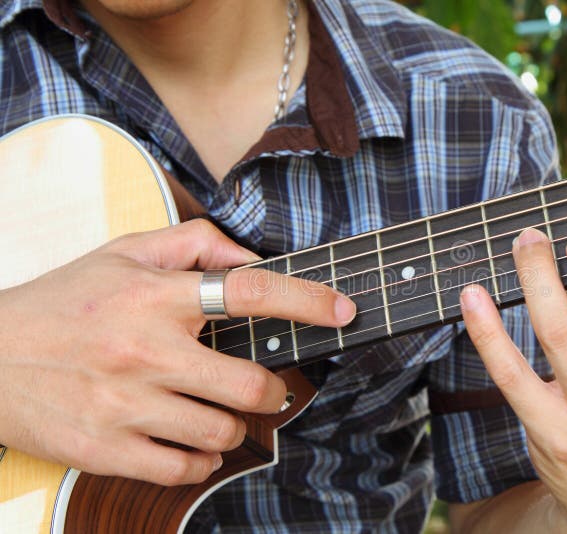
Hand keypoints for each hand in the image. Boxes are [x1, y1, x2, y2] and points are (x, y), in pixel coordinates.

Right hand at [0, 219, 355, 485]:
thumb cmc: (63, 302)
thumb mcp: (122, 253)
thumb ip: (194, 244)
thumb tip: (254, 260)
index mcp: (153, 296)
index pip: (249, 292)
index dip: (307, 300)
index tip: (344, 309)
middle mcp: (144, 349)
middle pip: (249, 383)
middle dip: (271, 388)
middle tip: (264, 384)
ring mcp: (125, 404)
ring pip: (223, 432)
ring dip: (234, 426)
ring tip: (217, 411)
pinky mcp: (106, 449)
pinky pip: (185, 468)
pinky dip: (201, 460)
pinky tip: (190, 442)